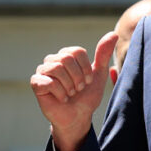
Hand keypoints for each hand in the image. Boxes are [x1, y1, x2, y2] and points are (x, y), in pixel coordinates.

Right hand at [30, 31, 118, 150]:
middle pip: (66, 58)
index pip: (77, 51)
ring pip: (56, 68)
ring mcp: (43, 71)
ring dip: (69, 85)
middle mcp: (53, 60)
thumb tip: (113, 34)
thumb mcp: (99, 74)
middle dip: (77, 77)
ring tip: (71, 94)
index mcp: (67, 55)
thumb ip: (103, 54)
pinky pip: (47, 82)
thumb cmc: (87, 96)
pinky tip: (62, 99)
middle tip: (79, 89)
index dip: (86, 68)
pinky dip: (60, 93)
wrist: (78, 116)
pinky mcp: (36, 83)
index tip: (88, 81)